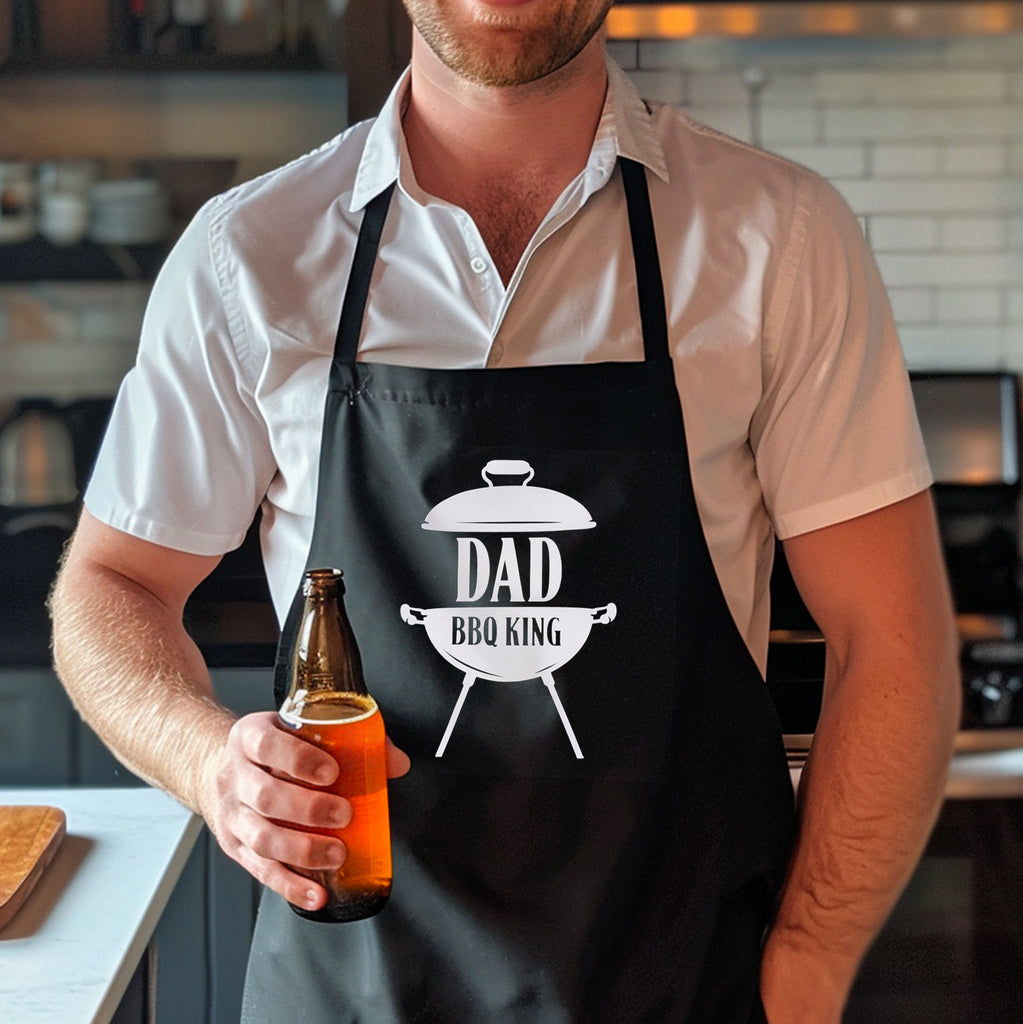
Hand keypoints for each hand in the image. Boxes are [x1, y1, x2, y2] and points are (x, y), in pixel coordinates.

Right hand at [198, 711, 409, 910]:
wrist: (224, 764)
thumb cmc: (274, 748)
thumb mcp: (299, 729)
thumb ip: (350, 738)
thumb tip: (396, 762)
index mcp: (250, 737)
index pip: (267, 744)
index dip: (299, 760)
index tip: (332, 772)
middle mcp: (235, 775)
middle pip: (265, 796)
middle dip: (308, 809)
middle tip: (344, 814)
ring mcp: (231, 813)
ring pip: (260, 837)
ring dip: (302, 850)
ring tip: (337, 854)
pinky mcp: (234, 845)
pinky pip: (260, 871)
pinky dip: (290, 886)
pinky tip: (316, 894)